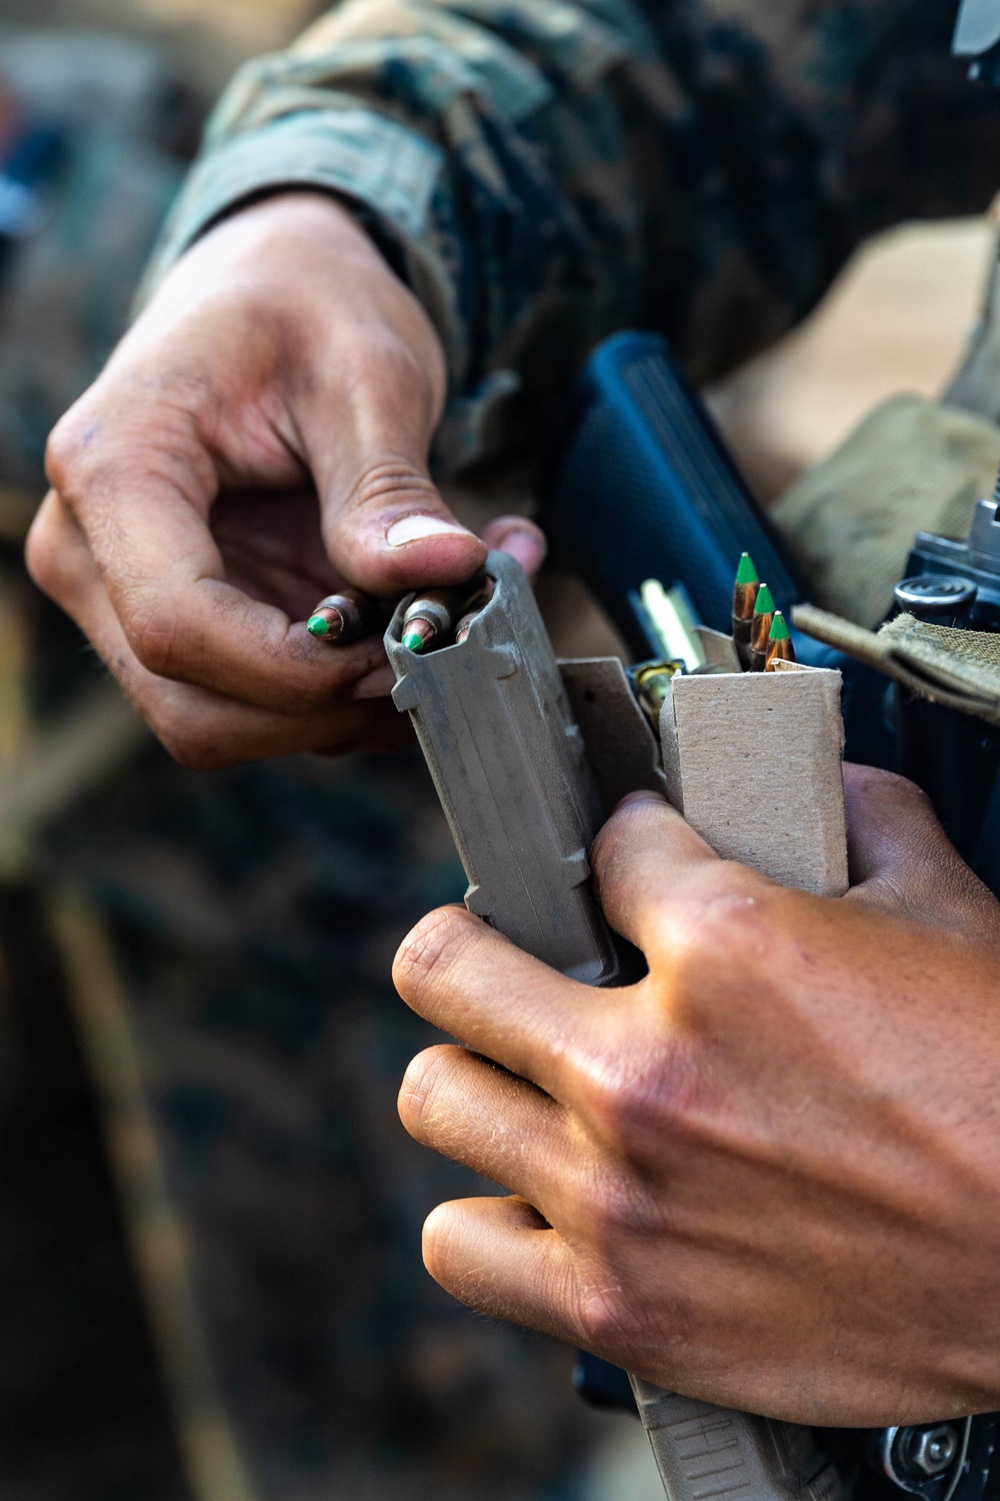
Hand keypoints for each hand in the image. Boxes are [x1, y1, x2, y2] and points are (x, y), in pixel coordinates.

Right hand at [26, 192, 544, 767]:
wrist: (272, 289)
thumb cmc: (303, 306)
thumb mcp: (365, 374)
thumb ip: (388, 489)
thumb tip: (447, 574)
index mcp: (112, 469)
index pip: (177, 624)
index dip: (299, 670)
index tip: (409, 648)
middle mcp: (92, 552)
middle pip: (194, 709)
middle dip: (329, 708)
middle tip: (447, 657)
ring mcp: (129, 599)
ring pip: (229, 724)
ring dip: (350, 707)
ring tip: (454, 620)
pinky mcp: (190, 625)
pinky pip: (262, 700)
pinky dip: (350, 688)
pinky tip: (420, 618)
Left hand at [394, 765, 999, 1425]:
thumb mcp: (953, 915)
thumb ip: (869, 823)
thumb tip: (830, 787)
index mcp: (726, 945)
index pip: (602, 845)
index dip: (626, 845)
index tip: (637, 869)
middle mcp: (646, 1066)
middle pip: (441, 961)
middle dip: (470, 939)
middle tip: (502, 953)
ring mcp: (620, 1192)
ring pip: (434, 1094)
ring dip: (473, 1071)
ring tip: (521, 1075)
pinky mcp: (623, 1304)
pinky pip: (462, 1246)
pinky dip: (487, 1216)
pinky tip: (539, 1193)